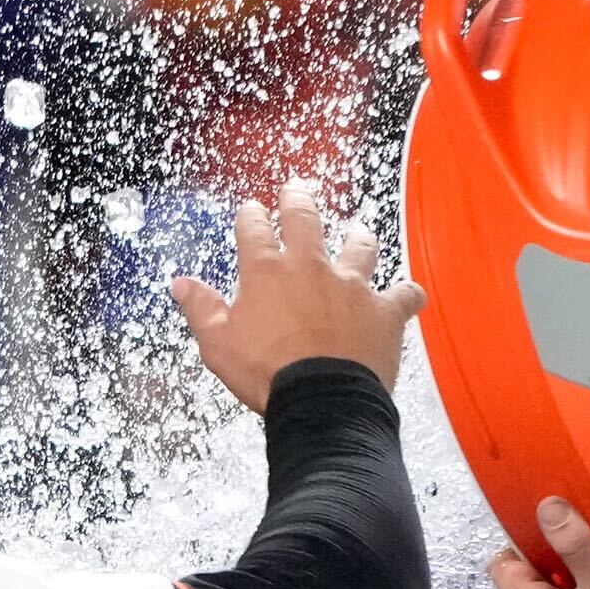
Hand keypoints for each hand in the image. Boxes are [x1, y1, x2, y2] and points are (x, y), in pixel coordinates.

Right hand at [169, 182, 425, 409]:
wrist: (320, 398)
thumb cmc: (266, 373)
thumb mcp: (218, 343)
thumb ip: (201, 308)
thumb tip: (180, 284)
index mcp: (267, 272)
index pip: (254, 229)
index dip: (251, 216)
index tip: (251, 210)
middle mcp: (311, 267)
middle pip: (306, 218)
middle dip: (299, 200)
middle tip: (297, 190)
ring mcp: (351, 285)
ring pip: (360, 246)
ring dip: (358, 238)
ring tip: (357, 231)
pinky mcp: (383, 310)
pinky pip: (403, 295)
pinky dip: (406, 294)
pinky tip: (409, 294)